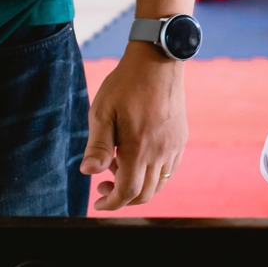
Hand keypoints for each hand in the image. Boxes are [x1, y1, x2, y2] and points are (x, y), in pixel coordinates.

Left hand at [81, 42, 188, 209]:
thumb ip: (97, 145)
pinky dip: (153, 174)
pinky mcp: (180, 139)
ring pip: (160, 184)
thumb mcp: (102, 112)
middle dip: (123, 198)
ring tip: (119, 165)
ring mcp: (174, 146)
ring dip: (138, 186)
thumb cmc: (125, 85)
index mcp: (138, 148)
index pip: (128, 192)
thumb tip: (87, 173)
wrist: (157, 62)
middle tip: (104, 185)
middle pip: (145, 193)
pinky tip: (139, 157)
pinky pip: (170, 169)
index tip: (97, 203)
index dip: (111, 204)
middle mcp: (160, 152)